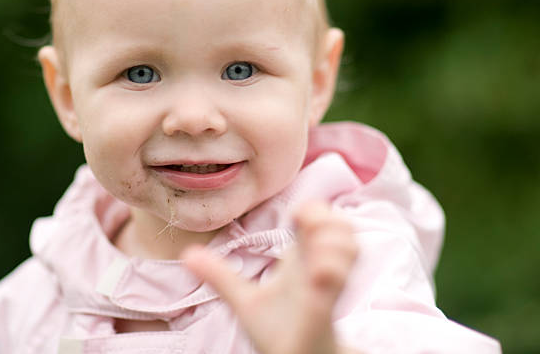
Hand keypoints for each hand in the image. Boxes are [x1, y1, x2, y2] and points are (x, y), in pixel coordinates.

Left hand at [182, 202, 358, 353]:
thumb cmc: (276, 330)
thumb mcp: (244, 298)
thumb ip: (219, 274)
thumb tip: (187, 254)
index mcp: (300, 259)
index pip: (320, 217)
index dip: (315, 208)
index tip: (295, 216)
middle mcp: (317, 266)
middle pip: (342, 225)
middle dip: (329, 218)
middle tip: (305, 226)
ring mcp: (325, 285)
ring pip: (351, 248)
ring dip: (334, 241)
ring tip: (312, 251)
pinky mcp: (324, 307)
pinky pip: (340, 279)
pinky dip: (334, 268)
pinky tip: (317, 274)